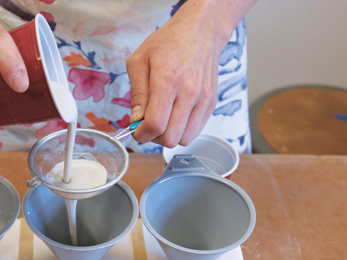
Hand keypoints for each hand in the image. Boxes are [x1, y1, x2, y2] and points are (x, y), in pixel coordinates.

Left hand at [127, 0, 254, 147]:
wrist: (201, 31)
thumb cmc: (168, 43)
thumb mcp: (139, 61)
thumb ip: (137, 93)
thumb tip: (135, 120)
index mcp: (168, 80)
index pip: (155, 124)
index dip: (141, 134)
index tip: (136, 130)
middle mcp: (189, 92)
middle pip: (170, 138)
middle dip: (154, 138)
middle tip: (148, 125)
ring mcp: (203, 99)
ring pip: (184, 140)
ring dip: (169, 136)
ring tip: (162, 121)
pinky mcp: (211, 103)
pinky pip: (196, 131)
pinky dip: (182, 130)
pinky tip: (175, 116)